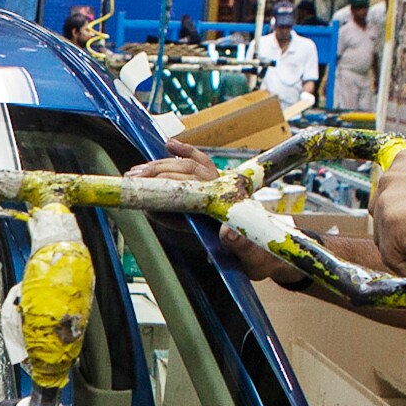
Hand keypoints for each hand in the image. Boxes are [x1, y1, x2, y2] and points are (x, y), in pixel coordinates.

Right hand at [127, 145, 300, 286]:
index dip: (171, 190)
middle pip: (189, 175)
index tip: (148, 195)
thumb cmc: (261, 258)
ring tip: (137, 173)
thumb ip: (244, 247)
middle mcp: (225, 193)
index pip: (197, 192)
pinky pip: (201, 163)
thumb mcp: (254, 260)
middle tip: (134, 181)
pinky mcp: (217, 187)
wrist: (272, 251)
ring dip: (162, 166)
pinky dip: (186, 152)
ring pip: (190, 167)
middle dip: (159, 176)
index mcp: (231, 210)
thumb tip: (229, 233)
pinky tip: (169, 145)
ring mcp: (221, 187)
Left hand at [368, 146, 405, 277]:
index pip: (386, 195)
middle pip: (379, 218)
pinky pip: (392, 258)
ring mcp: (389, 201)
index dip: (401, 215)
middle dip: (397, 234)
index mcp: (404, 162)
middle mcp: (391, 177)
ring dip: (404, 251)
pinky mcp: (392, 225)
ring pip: (384, 240)